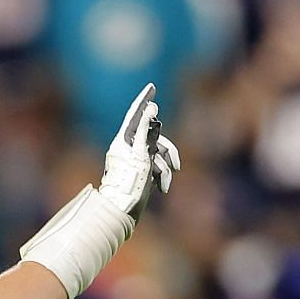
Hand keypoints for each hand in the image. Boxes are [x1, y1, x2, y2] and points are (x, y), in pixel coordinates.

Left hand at [97, 83, 181, 221]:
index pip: (135, 113)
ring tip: (164, 183)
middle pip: (155, 137)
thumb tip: (152, 107)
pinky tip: (162, 189)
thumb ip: (146, 129)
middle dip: (167, 151)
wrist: (124, 211)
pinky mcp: (142, 172)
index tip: (152, 87)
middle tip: (175, 164)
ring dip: (165, 169)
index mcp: (124, 139)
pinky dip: (162, 177)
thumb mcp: (141, 153)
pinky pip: (158, 167)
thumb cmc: (129, 182)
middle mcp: (129, 147)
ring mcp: (137, 161)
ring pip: (159, 154)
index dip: (144, 100)